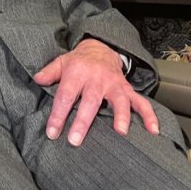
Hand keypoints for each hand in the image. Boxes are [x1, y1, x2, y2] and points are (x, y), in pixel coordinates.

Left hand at [33, 39, 157, 146]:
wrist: (101, 49)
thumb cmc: (78, 62)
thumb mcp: (61, 62)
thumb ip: (49, 72)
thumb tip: (37, 79)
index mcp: (78, 72)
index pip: (66, 95)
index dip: (58, 114)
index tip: (52, 133)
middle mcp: (97, 79)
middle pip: (90, 102)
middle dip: (83, 122)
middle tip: (75, 140)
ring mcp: (114, 85)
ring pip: (119, 101)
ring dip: (121, 116)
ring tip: (120, 132)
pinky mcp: (127, 90)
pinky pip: (141, 102)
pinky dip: (149, 116)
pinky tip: (153, 131)